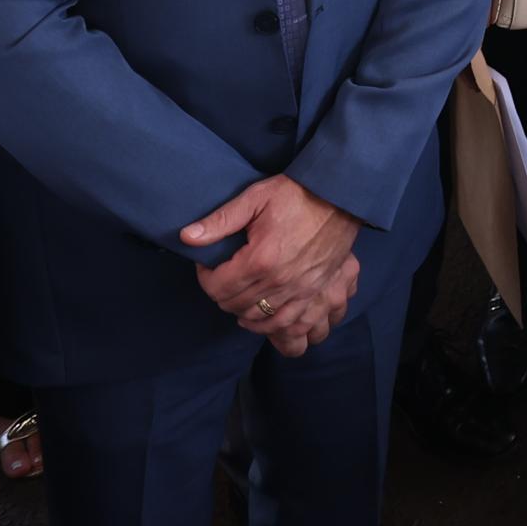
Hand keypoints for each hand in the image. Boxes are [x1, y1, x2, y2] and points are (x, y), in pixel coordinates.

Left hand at [178, 175, 358, 343]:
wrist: (340, 195)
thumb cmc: (295, 194)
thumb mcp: (254, 198)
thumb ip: (219, 221)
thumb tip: (186, 237)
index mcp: (260, 261)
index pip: (218, 289)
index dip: (206, 278)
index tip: (209, 265)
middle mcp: (281, 284)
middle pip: (237, 308)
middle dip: (224, 295)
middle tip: (227, 278)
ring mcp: (304, 293)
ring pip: (265, 324)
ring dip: (249, 316)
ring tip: (245, 299)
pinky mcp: (322, 295)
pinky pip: (301, 328)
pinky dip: (284, 331)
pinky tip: (274, 320)